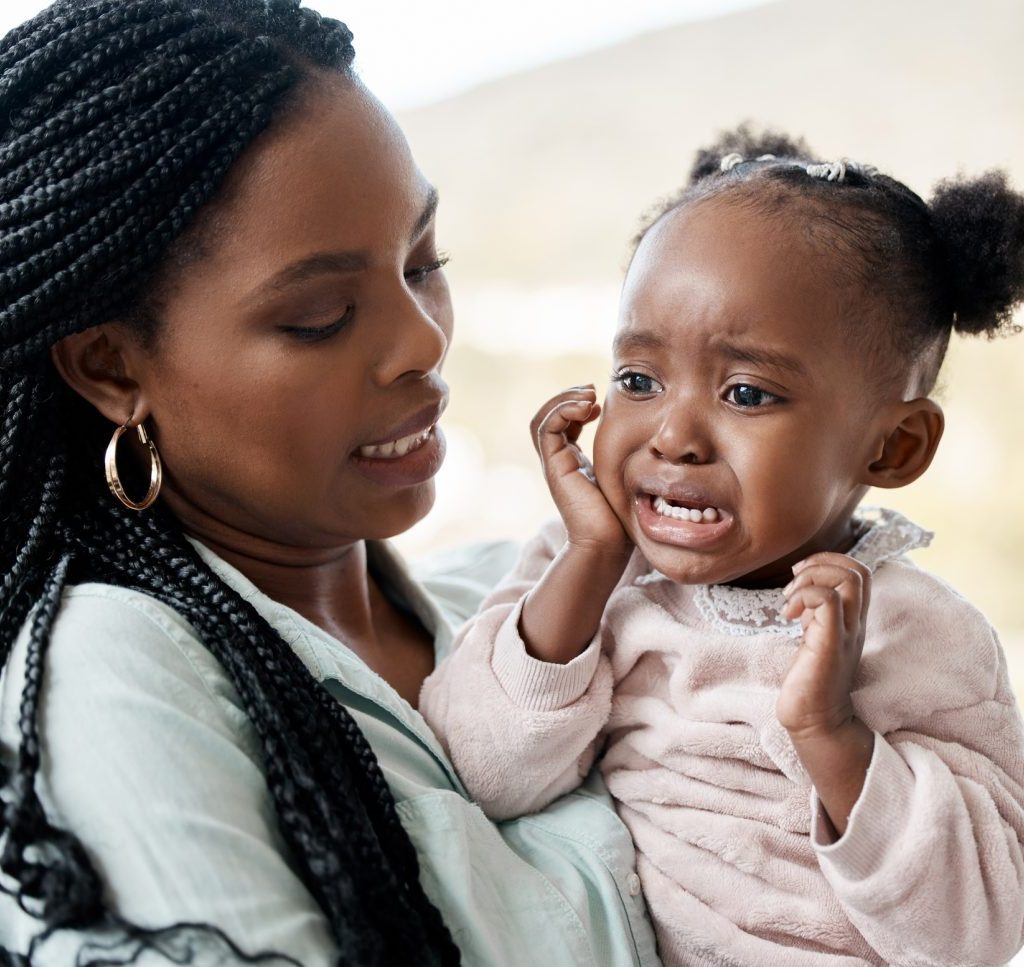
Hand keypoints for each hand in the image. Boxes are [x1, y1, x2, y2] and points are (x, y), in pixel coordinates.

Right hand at [531, 385, 629, 556]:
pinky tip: (587, 408)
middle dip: (568, 397)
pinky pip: (547, 428)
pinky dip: (563, 411)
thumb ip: (626, 459)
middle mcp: (559, 462)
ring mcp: (554, 464)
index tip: (600, 402)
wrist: (608, 545)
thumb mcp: (625, 478)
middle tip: (591, 390)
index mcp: (572, 463)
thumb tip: (647, 439)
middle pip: (547, 417)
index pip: (563, 423)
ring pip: (542, 419)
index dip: (577, 406)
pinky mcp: (554, 466)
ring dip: (563, 400)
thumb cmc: (622, 519)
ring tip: (588, 395)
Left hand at [776, 552, 871, 739]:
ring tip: (790, 600)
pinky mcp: (830, 644)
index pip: (859, 572)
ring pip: (848, 580)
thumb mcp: (814, 635)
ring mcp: (846, 634)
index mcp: (851, 619)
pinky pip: (828, 602)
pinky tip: (788, 615)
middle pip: (858, 571)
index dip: (829, 561)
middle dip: (821, 563)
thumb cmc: (808, 679)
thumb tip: (804, 588)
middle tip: (794, 583)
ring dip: (811, 579)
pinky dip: (806, 596)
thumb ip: (815, 612)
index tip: (800, 577)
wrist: (813, 721)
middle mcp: (854, 624)